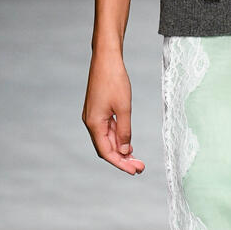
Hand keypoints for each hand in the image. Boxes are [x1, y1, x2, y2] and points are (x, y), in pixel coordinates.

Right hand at [82, 51, 145, 174]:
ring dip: (121, 150)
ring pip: (107, 139)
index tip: (135, 171)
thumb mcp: (124, 108)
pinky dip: (118, 138)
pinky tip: (128, 143)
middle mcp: (90, 122)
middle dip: (122, 159)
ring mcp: (93, 116)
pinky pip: (107, 130)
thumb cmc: (114, 80)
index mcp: (94, 123)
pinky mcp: (98, 110)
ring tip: (136, 158)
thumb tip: (124, 151)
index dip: (120, 164)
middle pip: (106, 148)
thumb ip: (124, 131)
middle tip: (140, 167)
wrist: (106, 58)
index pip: (106, 152)